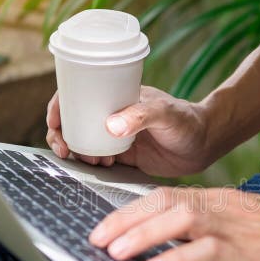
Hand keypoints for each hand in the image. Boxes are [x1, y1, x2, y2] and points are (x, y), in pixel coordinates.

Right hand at [46, 86, 213, 176]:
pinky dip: (91, 163)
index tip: (53, 121)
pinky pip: (97, 158)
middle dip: (60, 134)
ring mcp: (116, 135)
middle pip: (73, 120)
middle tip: (64, 149)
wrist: (206, 145)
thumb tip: (110, 126)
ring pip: (82, 141)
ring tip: (90, 159)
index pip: (77, 94)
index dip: (59, 106)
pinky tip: (102, 166)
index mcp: (116, 95)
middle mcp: (112, 113)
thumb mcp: (164, 114)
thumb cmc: (188, 121)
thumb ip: (140, 117)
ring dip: (77, 150)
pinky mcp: (124, 155)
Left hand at [89, 186, 259, 260]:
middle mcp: (223, 208)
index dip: (132, 211)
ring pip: (179, 221)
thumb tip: (173, 246)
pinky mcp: (247, 253)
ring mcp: (235, 229)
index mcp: (221, 201)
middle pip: (165, 203)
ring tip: (115, 251)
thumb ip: (212, 231)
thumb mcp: (246, 228)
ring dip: (143, 236)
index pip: (167, 197)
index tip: (106, 226)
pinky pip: (204, 252)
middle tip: (97, 238)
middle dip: (125, 220)